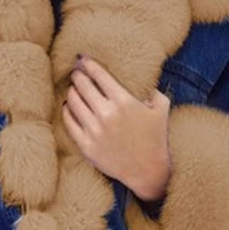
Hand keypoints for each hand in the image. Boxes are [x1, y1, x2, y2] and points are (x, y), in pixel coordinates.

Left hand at [62, 55, 171, 198]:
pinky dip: (67, 111)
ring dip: (72, 92)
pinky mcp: (86, 146)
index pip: (99, 75)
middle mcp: (106, 114)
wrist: (148, 171)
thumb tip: (142, 78)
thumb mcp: (161, 108)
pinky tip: (68, 106)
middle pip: (82, 86)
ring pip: (73, 102)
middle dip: (78, 75)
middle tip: (76, 73)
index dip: (88, 64)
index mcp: (124, 101)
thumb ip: (152, 89)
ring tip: (74, 89)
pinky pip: (69, 122)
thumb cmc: (156, 138)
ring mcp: (94, 131)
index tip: (83, 59)